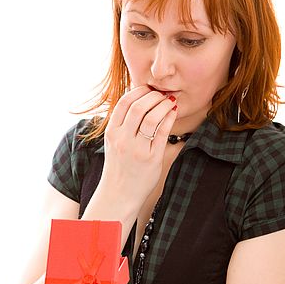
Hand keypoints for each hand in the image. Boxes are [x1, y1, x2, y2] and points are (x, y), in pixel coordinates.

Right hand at [96, 85, 177, 209]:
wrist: (119, 195)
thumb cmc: (119, 167)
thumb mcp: (113, 143)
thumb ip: (122, 124)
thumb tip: (139, 100)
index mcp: (111, 132)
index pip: (124, 103)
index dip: (138, 91)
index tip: (148, 88)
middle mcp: (122, 139)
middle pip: (138, 107)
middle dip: (153, 96)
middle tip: (162, 94)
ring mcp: (137, 149)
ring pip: (151, 118)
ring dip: (163, 105)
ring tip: (169, 102)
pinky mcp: (151, 158)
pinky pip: (162, 133)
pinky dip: (169, 119)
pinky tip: (173, 113)